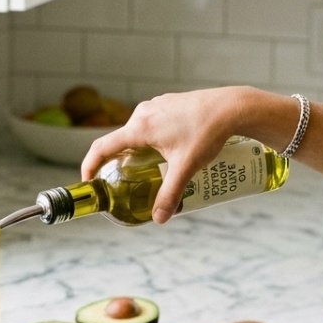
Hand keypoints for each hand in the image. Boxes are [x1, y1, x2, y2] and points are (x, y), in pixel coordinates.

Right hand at [80, 88, 243, 223]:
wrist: (232, 107)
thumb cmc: (208, 132)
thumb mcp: (186, 168)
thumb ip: (171, 194)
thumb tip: (160, 218)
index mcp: (140, 128)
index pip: (102, 147)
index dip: (90, 165)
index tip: (89, 181)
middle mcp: (143, 113)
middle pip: (119, 140)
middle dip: (116, 162)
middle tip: (121, 181)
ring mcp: (156, 106)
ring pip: (136, 132)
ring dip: (135, 150)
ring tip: (146, 168)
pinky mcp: (168, 104)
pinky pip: (150, 123)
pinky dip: (149, 139)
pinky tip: (167, 151)